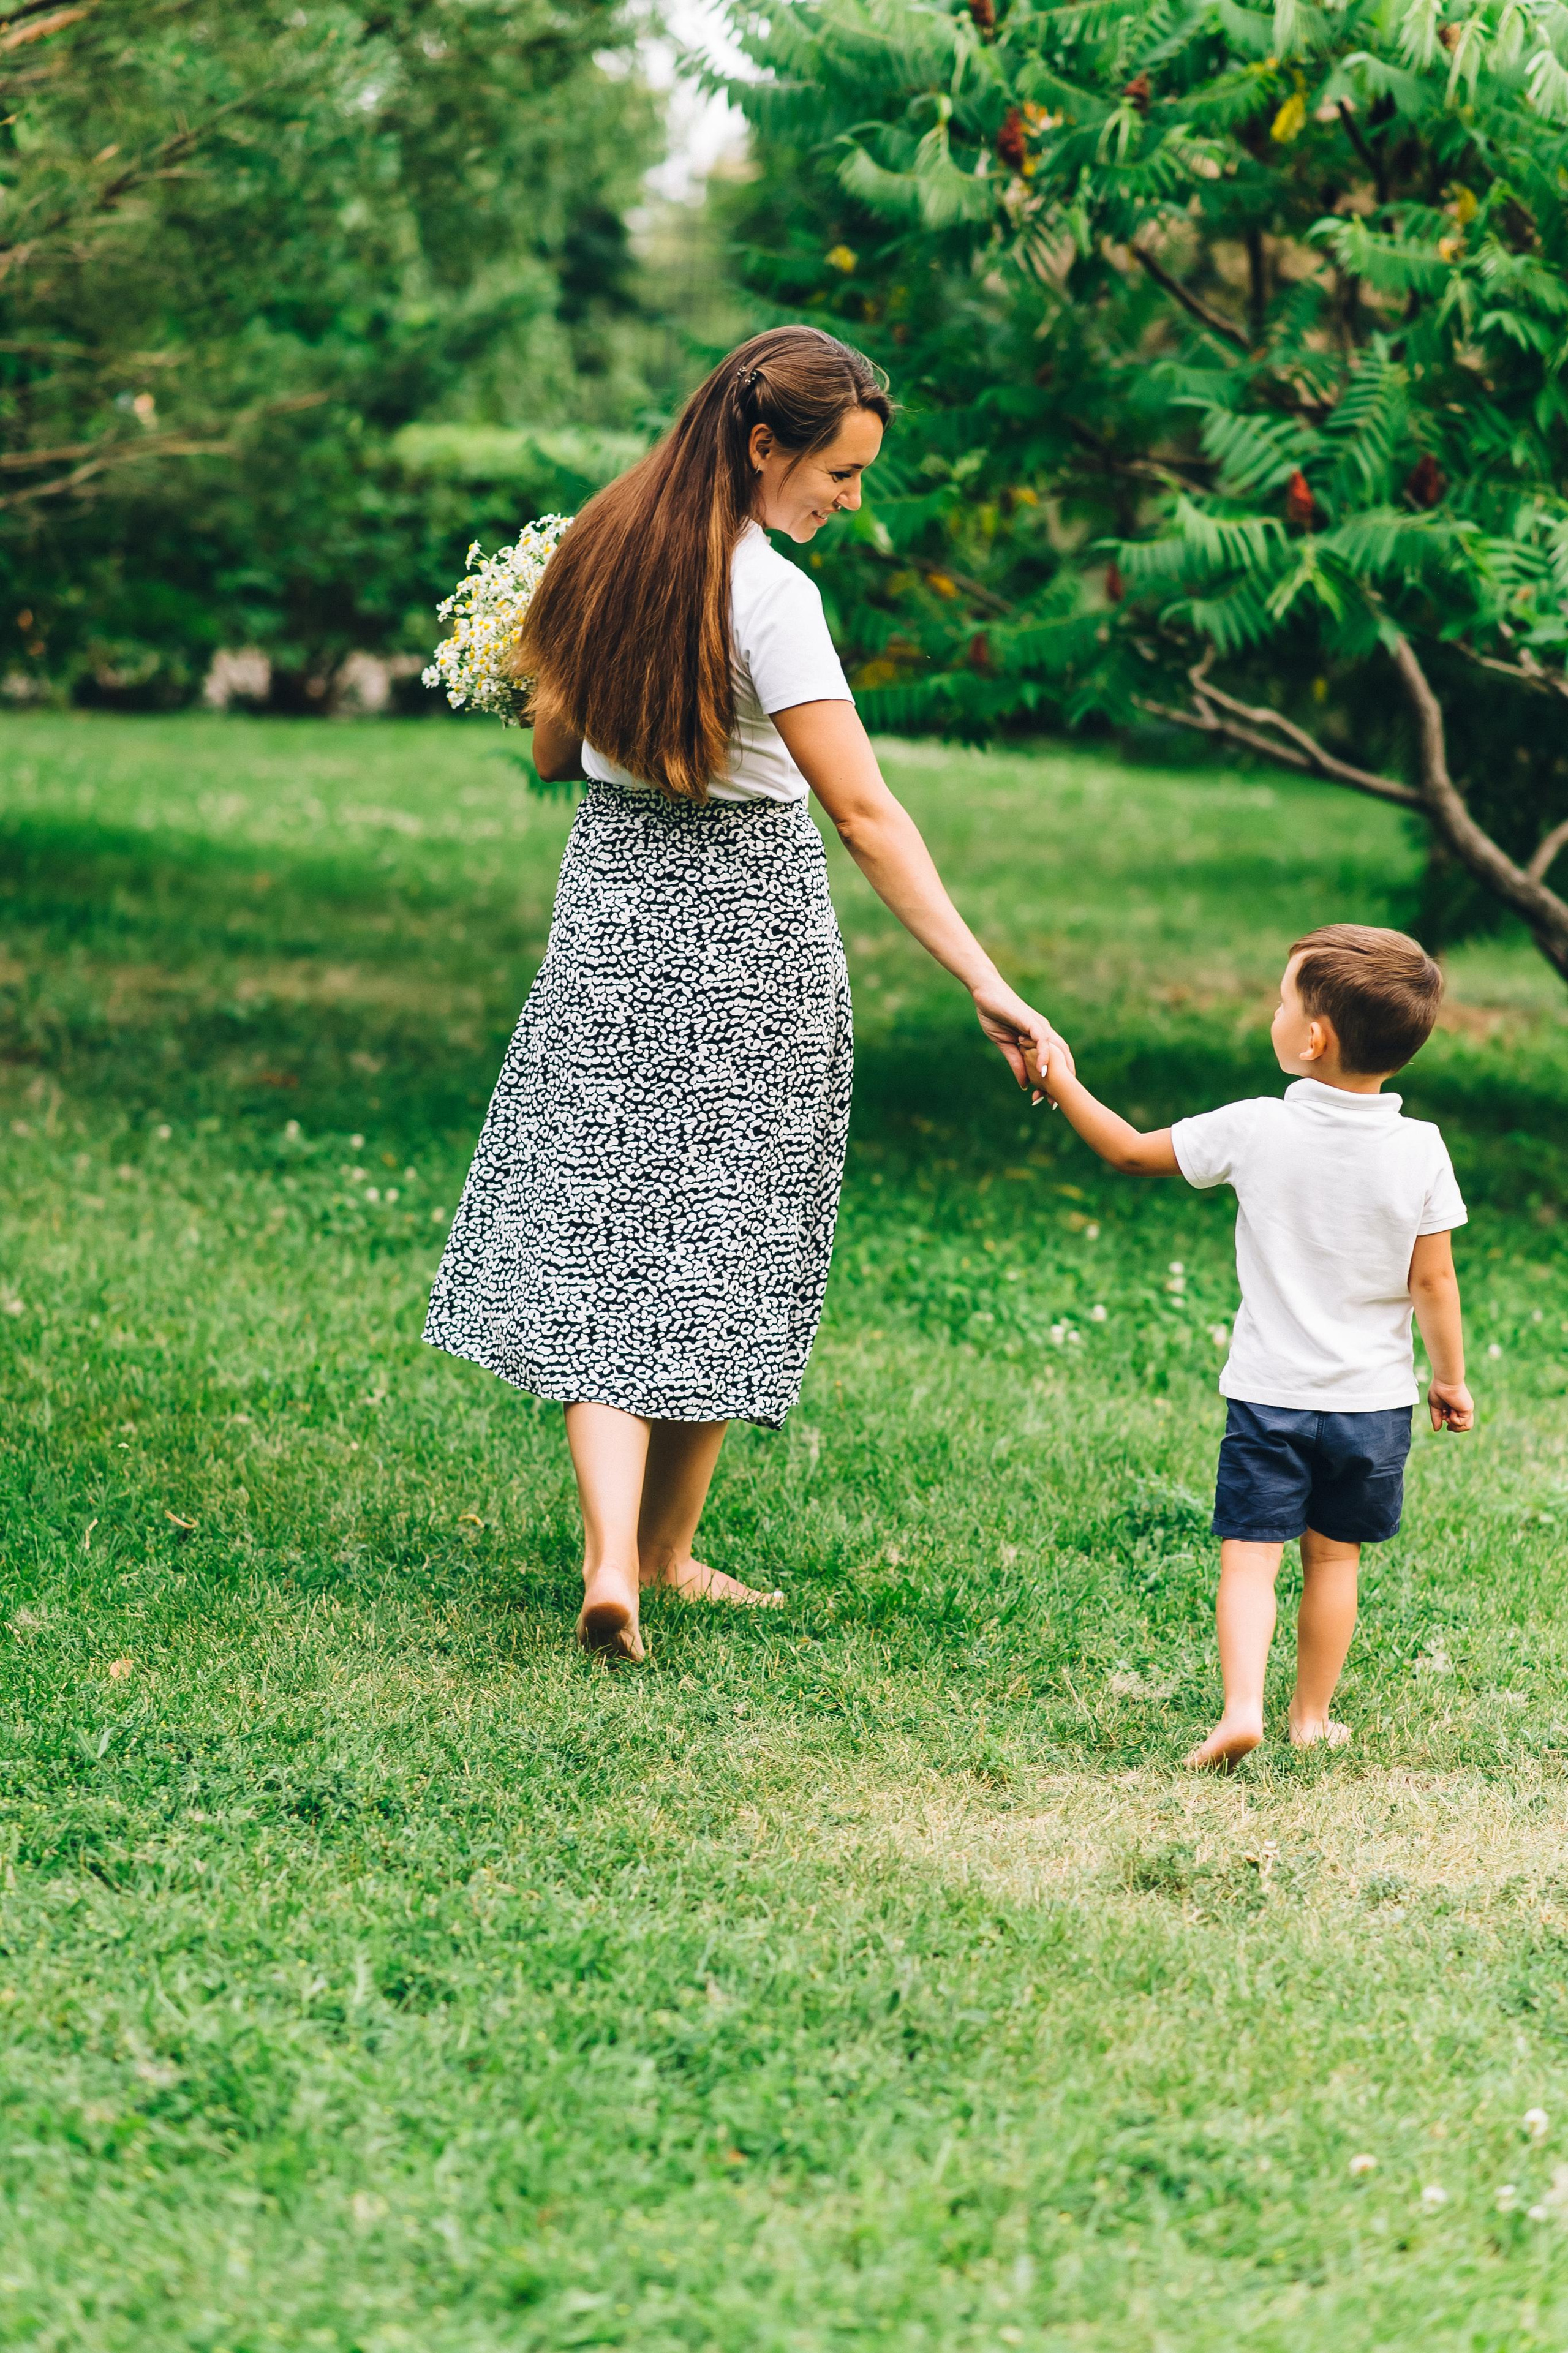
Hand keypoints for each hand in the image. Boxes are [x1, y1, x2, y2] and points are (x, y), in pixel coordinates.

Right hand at [972, 979, 1072, 1094]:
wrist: (985, 993)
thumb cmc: (995, 1015)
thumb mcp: (1006, 1046)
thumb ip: (1016, 1063)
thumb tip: (1024, 1084)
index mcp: (1039, 1038)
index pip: (1053, 1061)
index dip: (1053, 1081)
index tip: (1047, 1101)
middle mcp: (1044, 1032)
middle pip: (1062, 1058)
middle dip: (1060, 1082)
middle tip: (1053, 1104)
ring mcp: (1039, 1026)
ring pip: (1056, 1051)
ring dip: (1055, 1073)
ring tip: (1051, 1093)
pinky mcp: (1031, 1022)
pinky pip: (1042, 1041)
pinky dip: (1044, 1056)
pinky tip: (1042, 1072)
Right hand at [1428, 1377, 1473, 1431]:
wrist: (1445, 1382)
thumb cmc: (1439, 1390)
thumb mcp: (1435, 1407)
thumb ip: (1436, 1418)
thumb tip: (1436, 1429)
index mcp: (1455, 1407)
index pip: (1457, 1422)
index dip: (1451, 1425)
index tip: (1444, 1419)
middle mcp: (1462, 1409)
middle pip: (1464, 1426)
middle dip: (1454, 1427)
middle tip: (1446, 1419)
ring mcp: (1466, 1409)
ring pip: (1467, 1427)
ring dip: (1455, 1426)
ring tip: (1449, 1417)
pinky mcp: (1468, 1409)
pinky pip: (1461, 1422)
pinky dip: (1454, 1419)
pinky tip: (1451, 1410)